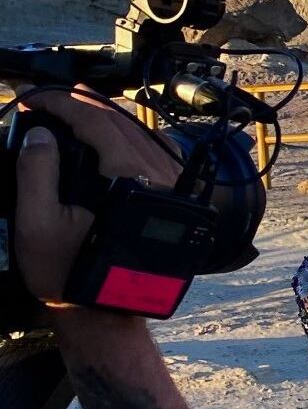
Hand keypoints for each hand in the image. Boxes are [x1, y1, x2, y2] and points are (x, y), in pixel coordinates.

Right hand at [9, 85, 184, 305]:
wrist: (107, 310)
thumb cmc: (69, 272)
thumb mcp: (38, 224)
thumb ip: (37, 173)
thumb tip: (42, 132)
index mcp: (130, 175)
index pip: (96, 120)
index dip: (60, 103)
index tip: (33, 99)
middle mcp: (160, 173)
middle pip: (120, 120)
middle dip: (81, 104)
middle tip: (49, 98)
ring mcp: (172, 182)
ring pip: (139, 131)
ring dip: (104, 116)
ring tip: (72, 109)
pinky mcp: (173, 193)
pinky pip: (152, 149)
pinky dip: (127, 134)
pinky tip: (107, 133)